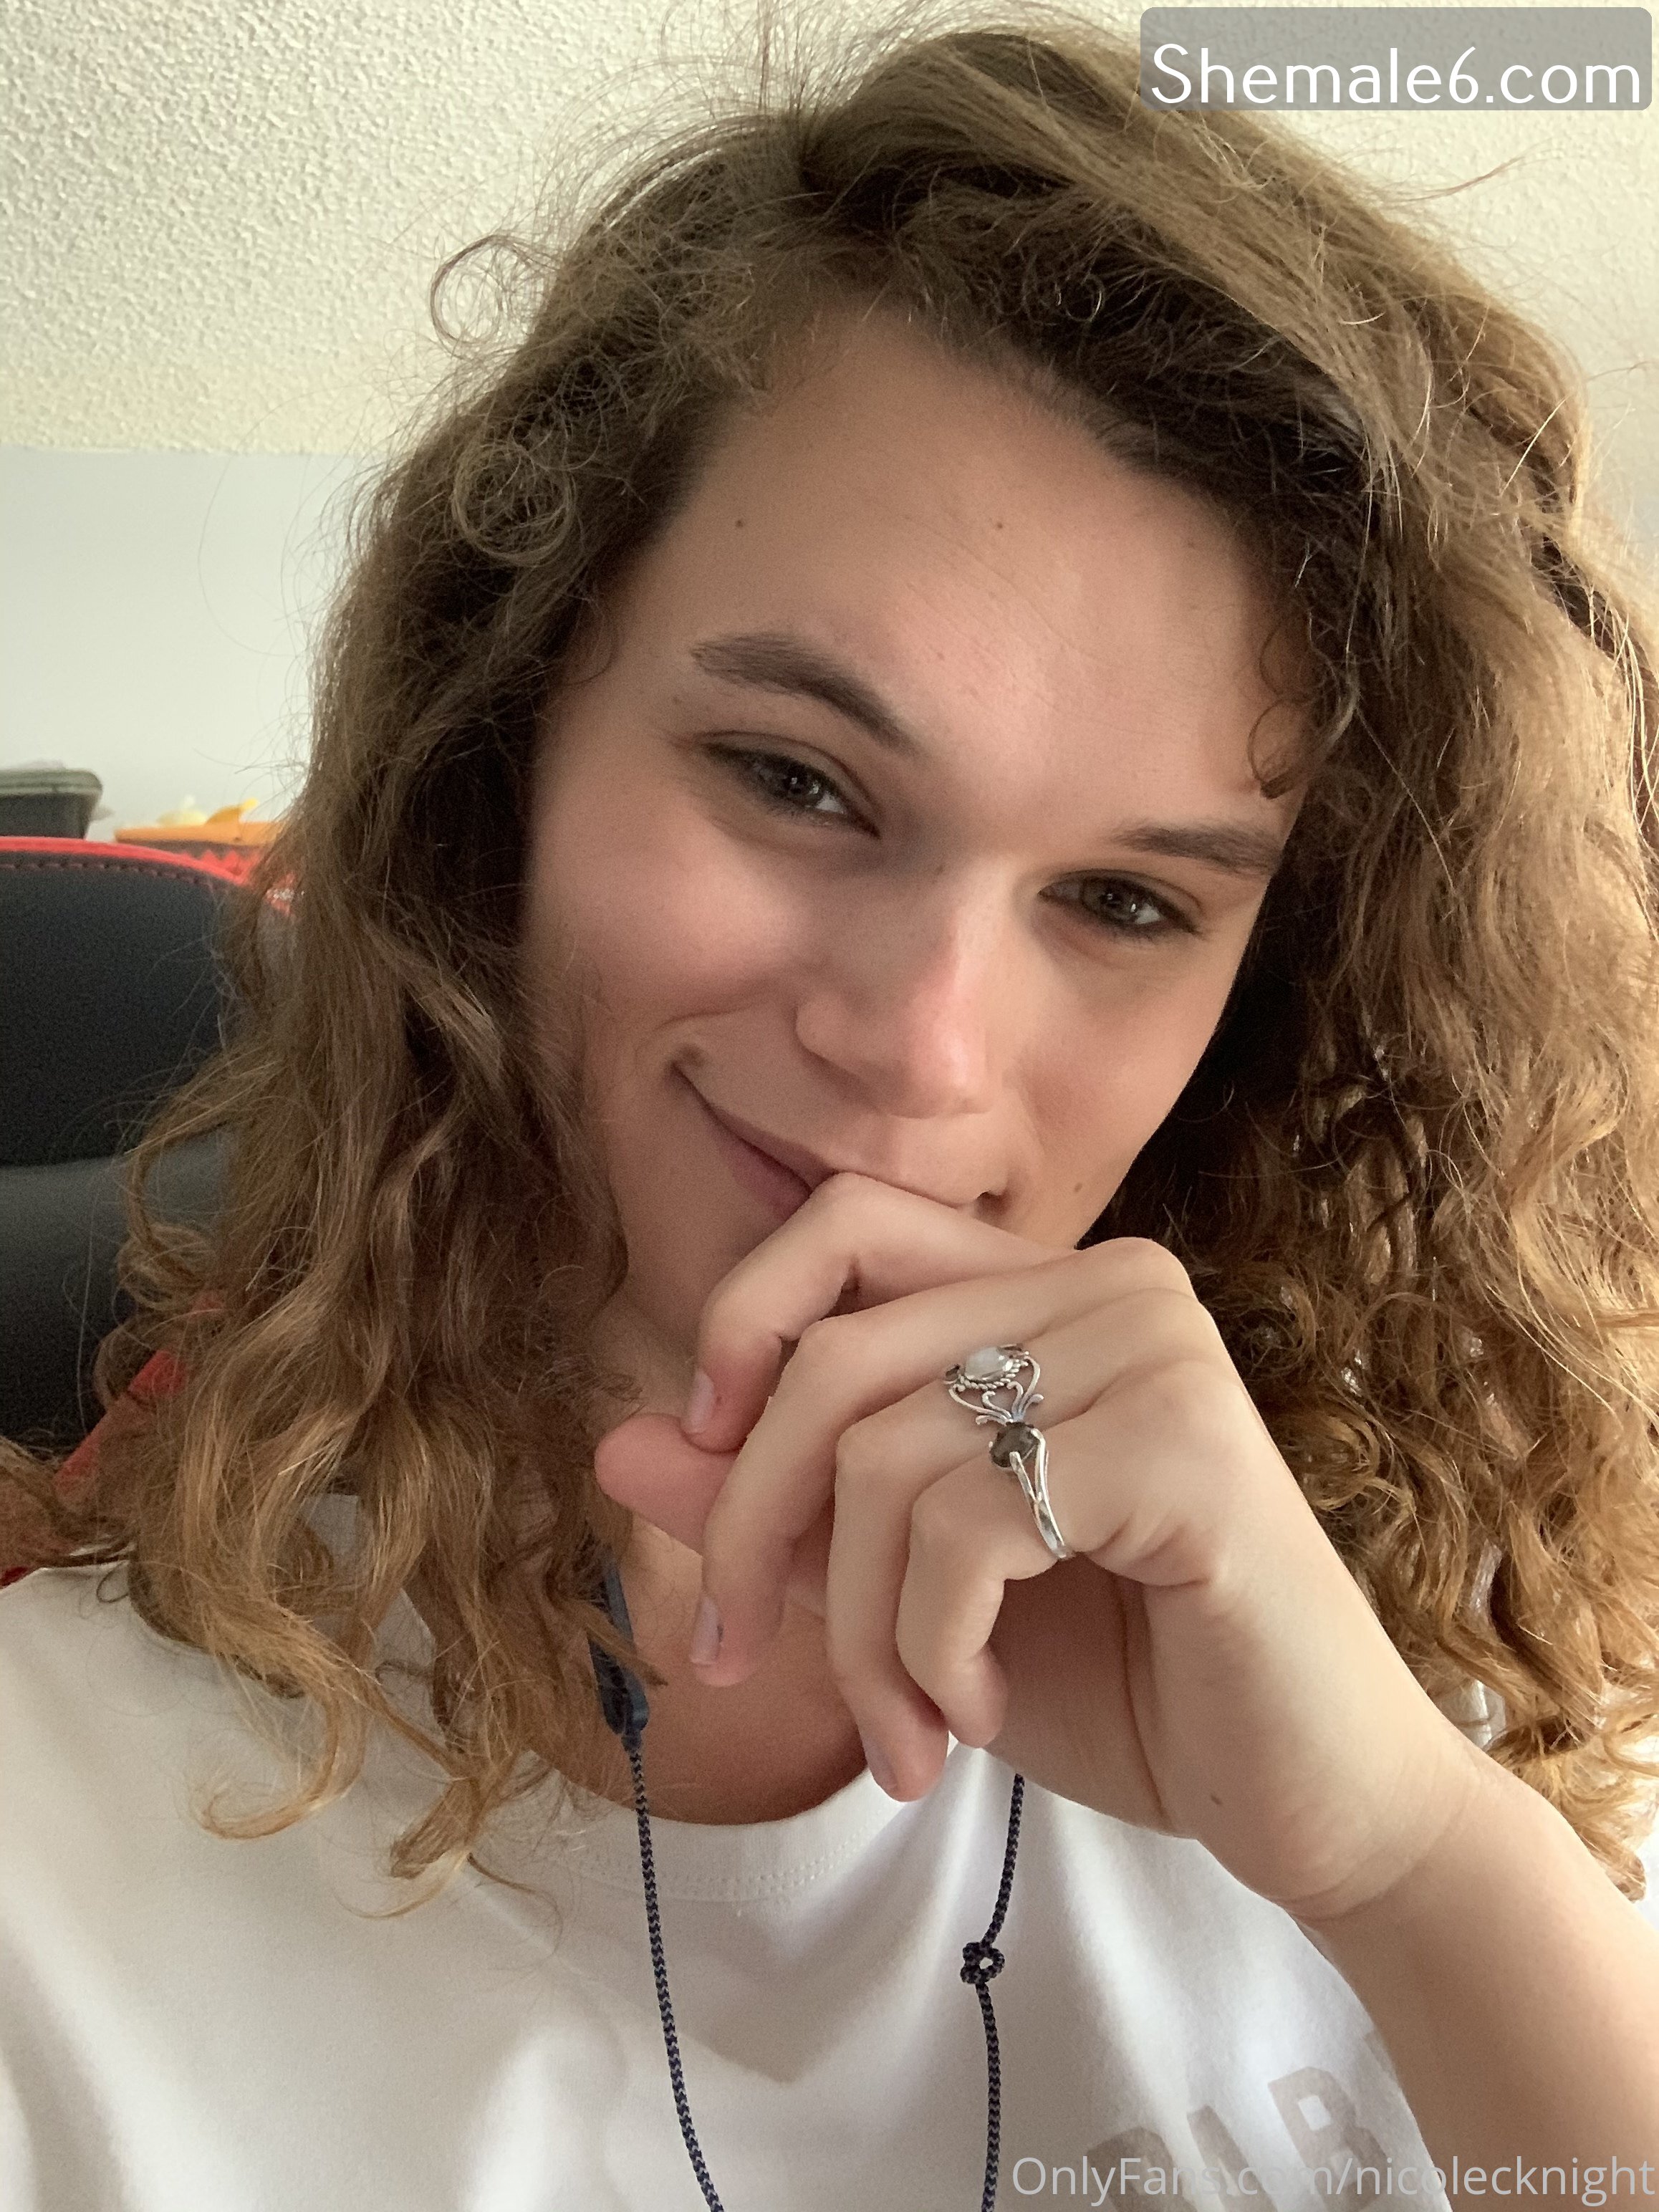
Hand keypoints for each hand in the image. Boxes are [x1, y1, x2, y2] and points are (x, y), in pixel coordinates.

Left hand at [595, 1173, 1483, 1922]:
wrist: (1310, 1801)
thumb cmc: (1126, 1684)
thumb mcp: (912, 1590)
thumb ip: (787, 1508)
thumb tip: (617, 1444)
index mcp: (1054, 1288)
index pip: (848, 1223)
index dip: (742, 1319)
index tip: (700, 1454)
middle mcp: (1113, 1285)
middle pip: (835, 1356)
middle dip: (750, 1527)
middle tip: (733, 1657)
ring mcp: (1158, 1353)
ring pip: (884, 1458)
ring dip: (858, 1633)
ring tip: (904, 1732)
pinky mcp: (1187, 1447)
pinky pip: (964, 1526)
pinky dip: (930, 1648)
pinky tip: (975, 1717)